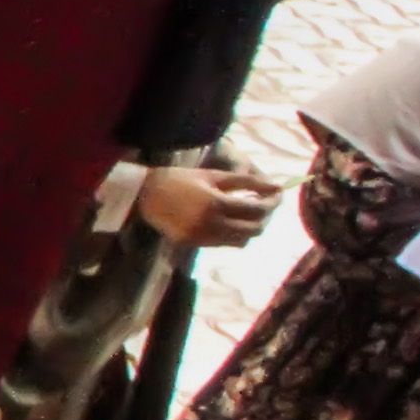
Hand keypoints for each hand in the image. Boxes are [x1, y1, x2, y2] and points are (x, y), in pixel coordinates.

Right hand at [136, 164, 284, 251]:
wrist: (142, 194)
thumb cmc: (178, 178)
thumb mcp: (213, 175)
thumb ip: (247, 181)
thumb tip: (276, 186)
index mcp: (216, 203)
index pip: (257, 208)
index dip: (272, 201)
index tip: (278, 194)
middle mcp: (211, 224)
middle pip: (254, 228)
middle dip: (265, 217)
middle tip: (266, 205)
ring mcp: (201, 237)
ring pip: (242, 240)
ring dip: (251, 228)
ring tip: (249, 214)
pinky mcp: (193, 244)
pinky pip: (224, 243)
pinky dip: (234, 234)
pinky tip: (230, 222)